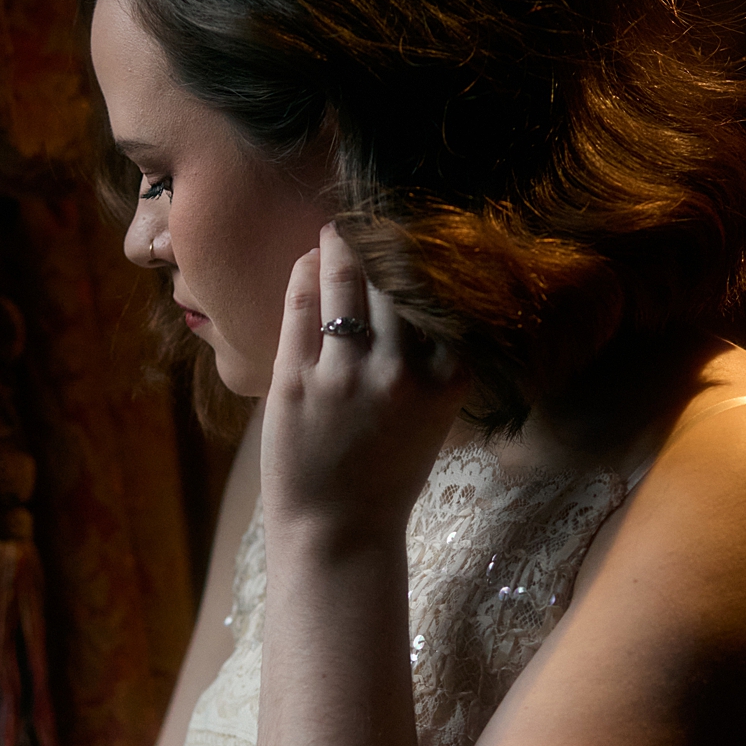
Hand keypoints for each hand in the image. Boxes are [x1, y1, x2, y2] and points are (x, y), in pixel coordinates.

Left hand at [261, 224, 470, 544]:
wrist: (338, 532)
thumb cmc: (388, 475)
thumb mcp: (433, 418)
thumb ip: (432, 362)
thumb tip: (420, 295)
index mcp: (447, 383)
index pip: (445, 298)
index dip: (435, 257)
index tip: (427, 231)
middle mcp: (402, 373)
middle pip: (398, 280)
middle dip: (388, 239)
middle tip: (378, 213)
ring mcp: (347, 375)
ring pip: (347, 282)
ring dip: (342, 244)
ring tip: (340, 226)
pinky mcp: (297, 379)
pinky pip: (302, 304)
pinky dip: (306, 273)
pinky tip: (309, 260)